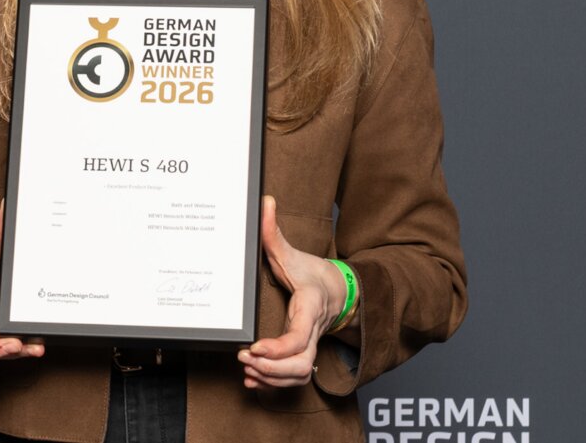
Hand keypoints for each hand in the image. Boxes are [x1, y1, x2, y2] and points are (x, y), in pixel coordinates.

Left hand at [239, 195, 346, 388]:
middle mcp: (314, 331)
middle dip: (273, 369)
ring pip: (301, 375)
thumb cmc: (313, 274)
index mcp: (310, 307)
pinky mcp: (306, 353)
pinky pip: (296, 377)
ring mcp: (312, 344)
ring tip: (248, 370)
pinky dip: (275, 383)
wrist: (340, 291)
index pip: (299, 336)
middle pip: (302, 364)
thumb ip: (273, 232)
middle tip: (245, 360)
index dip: (279, 348)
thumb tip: (264, 202)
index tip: (255, 347)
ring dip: (273, 379)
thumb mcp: (293, 253)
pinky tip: (254, 379)